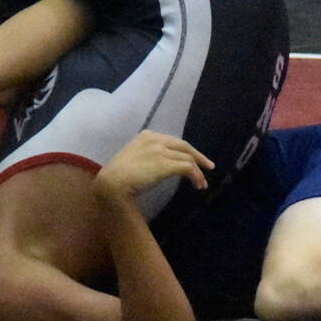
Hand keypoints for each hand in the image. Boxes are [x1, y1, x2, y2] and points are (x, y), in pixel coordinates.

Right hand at [97, 132, 213, 197]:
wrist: (112, 183)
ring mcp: (161, 150)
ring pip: (188, 158)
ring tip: (202, 184)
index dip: (185, 151)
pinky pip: (188, 168)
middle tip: (209, 166)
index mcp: (146, 136)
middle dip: (198, 156)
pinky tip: (197, 184)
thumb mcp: (133, 158)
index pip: (172, 141)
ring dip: (198, 172)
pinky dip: (195, 176)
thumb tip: (159, 166)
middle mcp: (155, 139)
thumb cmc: (117, 176)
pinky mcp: (166, 163)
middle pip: (184, 146)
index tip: (193, 158)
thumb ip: (146, 156)